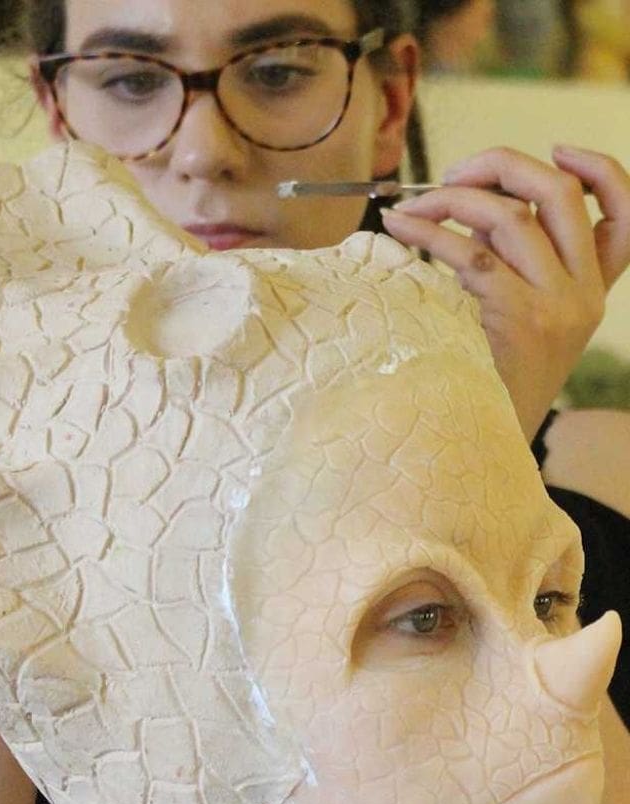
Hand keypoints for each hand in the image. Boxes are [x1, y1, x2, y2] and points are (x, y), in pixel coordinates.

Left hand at [381, 146, 629, 439]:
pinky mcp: (515, 319)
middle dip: (503, 166)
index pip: (625, 214)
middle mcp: (583, 295)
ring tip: (411, 208)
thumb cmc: (493, 383)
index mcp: (594, 291)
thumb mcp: (528, 326)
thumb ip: (523, 268)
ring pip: (510, 217)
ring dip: (450, 199)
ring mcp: (553, 307)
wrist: (487, 448)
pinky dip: (428, 232)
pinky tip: (400, 229)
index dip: (599, 170)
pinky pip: (470, 255)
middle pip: (561, 194)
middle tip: (454, 175)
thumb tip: (475, 204)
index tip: (558, 152)